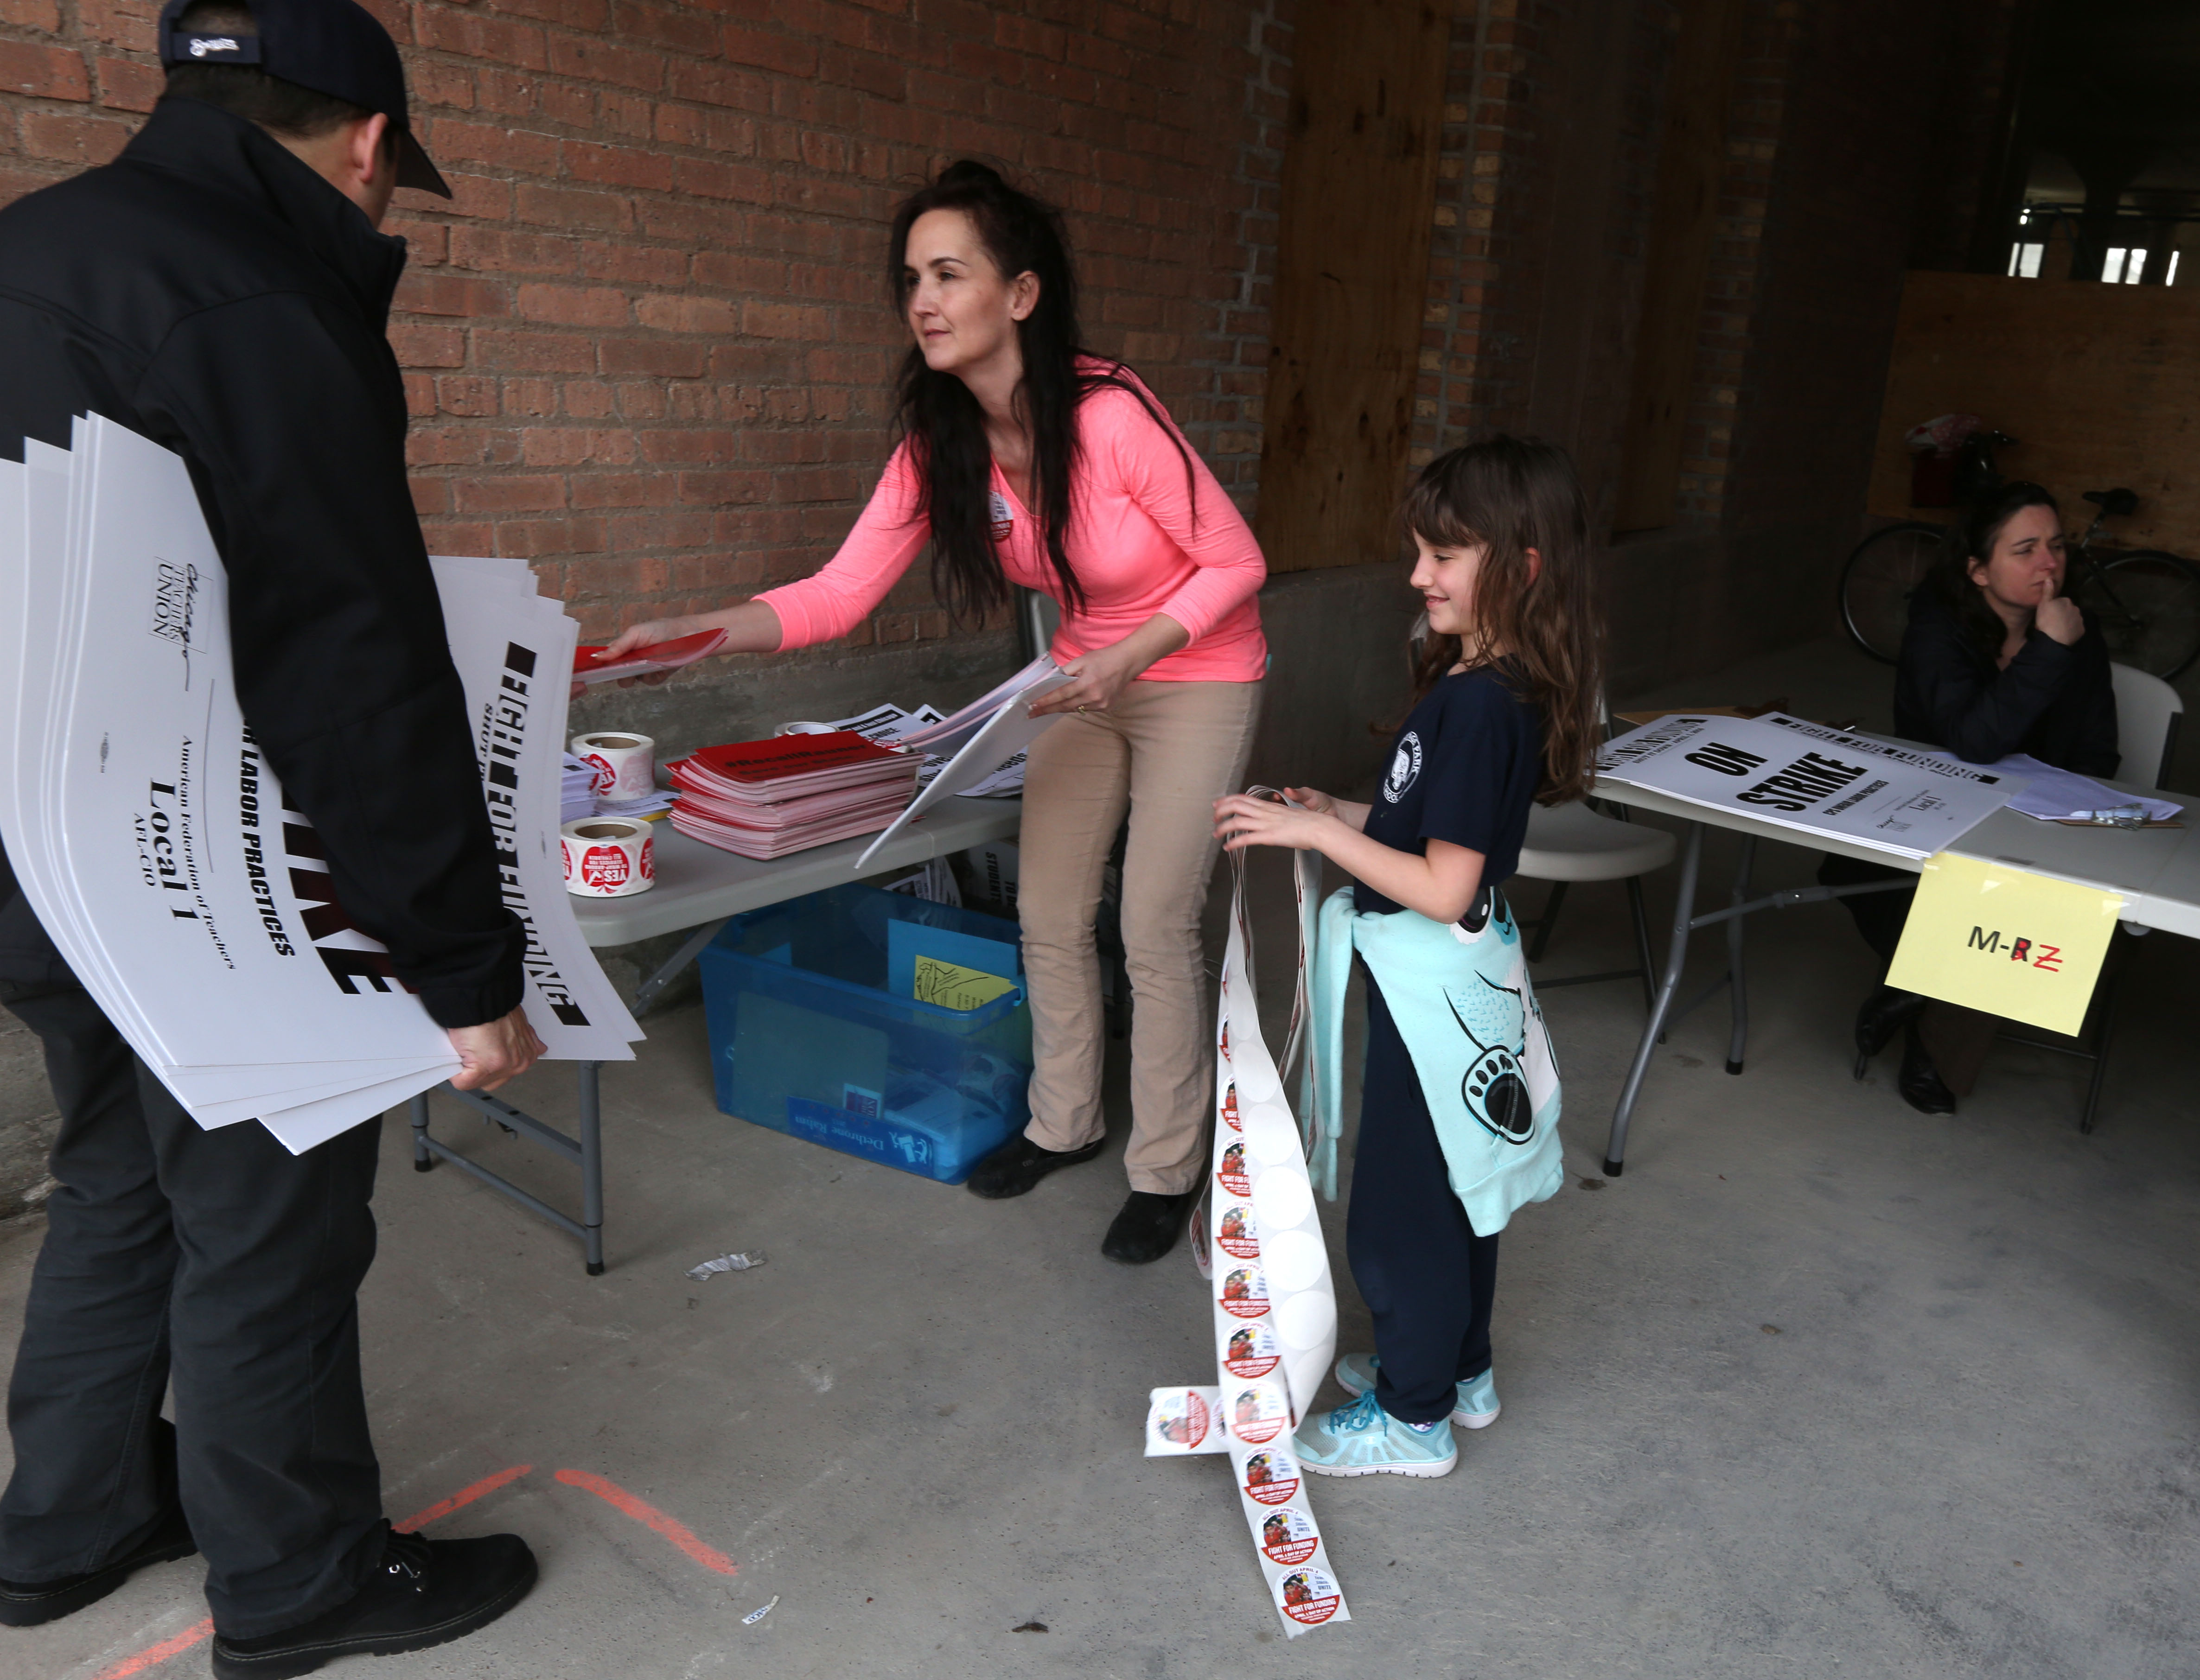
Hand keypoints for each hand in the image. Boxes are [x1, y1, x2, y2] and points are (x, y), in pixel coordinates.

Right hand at [446, 1005, 546, 1093]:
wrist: (482, 998)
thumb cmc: (494, 1008)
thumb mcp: (519, 1025)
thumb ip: (524, 1040)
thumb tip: (533, 1045)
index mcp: (528, 1055)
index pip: (506, 1074)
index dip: (488, 1064)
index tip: (482, 1053)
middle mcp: (518, 1063)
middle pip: (492, 1081)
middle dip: (480, 1070)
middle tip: (474, 1051)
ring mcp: (502, 1066)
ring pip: (477, 1082)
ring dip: (468, 1069)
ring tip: (468, 1050)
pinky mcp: (483, 1067)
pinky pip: (463, 1082)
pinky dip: (455, 1072)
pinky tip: (458, 1055)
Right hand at [590, 615, 706, 688]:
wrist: (687, 635)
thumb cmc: (660, 629)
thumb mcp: (636, 633)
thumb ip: (618, 646)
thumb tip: (597, 657)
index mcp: (623, 648)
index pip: (606, 660)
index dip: (600, 666)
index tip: (596, 670)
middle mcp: (631, 660)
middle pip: (615, 674)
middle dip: (616, 674)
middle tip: (623, 669)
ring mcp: (643, 669)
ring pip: (630, 681)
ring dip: (634, 675)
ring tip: (645, 663)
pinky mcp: (657, 676)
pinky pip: (648, 681)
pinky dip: (651, 675)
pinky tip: (658, 665)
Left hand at [1027, 636, 1151, 716]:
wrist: (1128, 662)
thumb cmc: (1105, 658)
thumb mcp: (1082, 660)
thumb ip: (1065, 671)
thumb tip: (1050, 681)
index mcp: (1087, 684)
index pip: (1061, 695)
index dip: (1045, 701)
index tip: (1033, 706)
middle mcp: (1094, 697)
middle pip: (1065, 707)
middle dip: (1048, 710)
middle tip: (1032, 713)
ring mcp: (1101, 704)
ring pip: (1075, 709)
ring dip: (1061, 707)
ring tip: (1047, 707)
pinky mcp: (1106, 707)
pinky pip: (1086, 708)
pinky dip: (1077, 705)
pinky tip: (1071, 700)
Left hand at [1213, 790, 1339, 852]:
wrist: (1318, 827)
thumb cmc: (1306, 823)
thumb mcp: (1286, 814)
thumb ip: (1274, 816)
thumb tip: (1267, 821)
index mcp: (1268, 806)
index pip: (1242, 798)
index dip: (1227, 799)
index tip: (1217, 803)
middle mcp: (1265, 812)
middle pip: (1236, 805)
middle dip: (1220, 811)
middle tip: (1213, 818)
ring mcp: (1266, 824)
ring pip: (1237, 821)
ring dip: (1223, 828)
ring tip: (1216, 835)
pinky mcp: (1269, 836)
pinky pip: (1246, 839)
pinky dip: (1234, 843)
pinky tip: (1228, 848)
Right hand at [2035, 578, 2082, 645]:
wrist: (2054, 639)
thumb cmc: (2047, 620)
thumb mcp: (2043, 604)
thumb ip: (2048, 591)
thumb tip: (2050, 577)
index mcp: (2066, 601)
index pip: (2060, 601)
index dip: (2054, 607)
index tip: (2048, 613)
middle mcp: (2076, 608)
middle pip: (2068, 610)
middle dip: (2062, 613)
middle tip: (2052, 621)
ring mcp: (2080, 620)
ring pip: (2073, 619)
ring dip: (2067, 622)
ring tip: (2058, 629)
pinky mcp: (2081, 630)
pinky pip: (2076, 628)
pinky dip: (2071, 630)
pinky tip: (2063, 634)